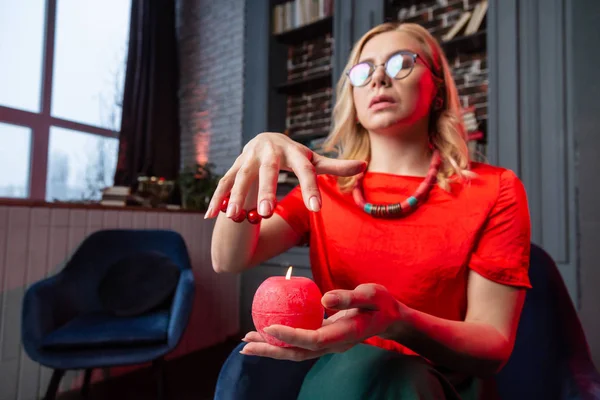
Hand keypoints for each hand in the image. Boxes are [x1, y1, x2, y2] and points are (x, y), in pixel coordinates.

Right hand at [204, 132, 365, 219]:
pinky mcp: (233, 167)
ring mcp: (248, 158)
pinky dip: (217, 199)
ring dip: (237, 195)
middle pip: (268, 171)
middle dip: (266, 190)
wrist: (265, 139)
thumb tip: (364, 165)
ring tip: (234, 215)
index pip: (305, 170)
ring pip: (241, 176)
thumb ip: (335, 165)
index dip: (310, 189)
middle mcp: (269, 152)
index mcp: (293, 151)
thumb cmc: (295, 156)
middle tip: (267, 212)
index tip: (316, 210)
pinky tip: (212, 216)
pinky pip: (223, 183)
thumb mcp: (313, 160)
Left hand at [240, 284, 402, 360]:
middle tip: (245, 345)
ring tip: (246, 342)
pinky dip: (282, 338)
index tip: (268, 327)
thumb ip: (349, 297)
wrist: (390, 318)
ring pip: (296, 351)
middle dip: (270, 350)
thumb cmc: (382, 303)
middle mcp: (334, 344)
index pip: (312, 340)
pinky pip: (300, 342)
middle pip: (297, 353)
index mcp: (345, 335)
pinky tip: (267, 329)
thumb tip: (324, 298)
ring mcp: (329, 344)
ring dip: (271, 348)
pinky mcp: (325, 338)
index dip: (289, 336)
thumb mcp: (371, 294)